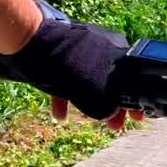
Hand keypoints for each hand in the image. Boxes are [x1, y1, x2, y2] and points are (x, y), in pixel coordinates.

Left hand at [0, 0, 142, 130]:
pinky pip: (68, 75)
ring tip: (84, 120)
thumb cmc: (68, 67)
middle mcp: (104, 45)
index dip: (133, 102)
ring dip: (88, 102)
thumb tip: (111, 114)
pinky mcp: (62, 49)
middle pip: (111, 81)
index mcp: (119, 51)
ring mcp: (82, 46)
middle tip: (113, 126)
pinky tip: (59, 114)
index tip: (135, 117)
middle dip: (111, 106)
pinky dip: (66, 95)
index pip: (133, 80)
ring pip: (89, 80)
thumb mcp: (95, 95)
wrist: (31, 41)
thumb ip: (107, 107)